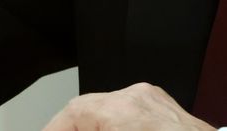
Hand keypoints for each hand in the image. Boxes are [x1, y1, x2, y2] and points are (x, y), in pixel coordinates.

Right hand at [42, 82, 214, 130]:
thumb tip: (65, 130)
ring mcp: (159, 104)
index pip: (73, 112)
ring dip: (96, 128)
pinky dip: (117, 127)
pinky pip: (132, 116)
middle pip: (89, 110)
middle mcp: (141, 98)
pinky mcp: (172, 114)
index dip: (54, 129)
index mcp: (124, 109)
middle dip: (75, 129)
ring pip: (110, 112)